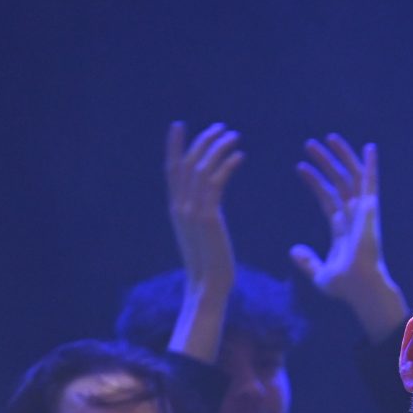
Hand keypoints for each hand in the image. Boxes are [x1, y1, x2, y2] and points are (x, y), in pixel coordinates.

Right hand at [164, 121, 242, 296]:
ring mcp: (192, 211)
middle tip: (220, 127)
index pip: (171, 169)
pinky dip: (227, 165)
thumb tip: (208, 207)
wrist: (208, 286)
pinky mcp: (208, 217)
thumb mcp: (201, 235)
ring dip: (218, 148)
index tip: (178, 125)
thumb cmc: (210, 266)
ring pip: (201, 168)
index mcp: (176, 208)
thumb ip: (201, 216)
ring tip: (234, 136)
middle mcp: (180, 206)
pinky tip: (240, 156)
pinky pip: (217, 183)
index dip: (174, 146)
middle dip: (202, 141)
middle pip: (186, 162)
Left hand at [290, 135, 407, 342]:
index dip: (315, 181)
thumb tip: (293, 250)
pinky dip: (371, 165)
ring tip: (327, 137)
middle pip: (339, 182)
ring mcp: (363, 212)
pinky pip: (370, 183)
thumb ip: (308, 262)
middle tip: (310, 143)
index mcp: (343, 229)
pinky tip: (369, 147)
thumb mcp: (320, 274)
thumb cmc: (346, 287)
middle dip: (326, 162)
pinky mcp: (370, 210)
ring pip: (351, 177)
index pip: (327, 198)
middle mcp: (354, 217)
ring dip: (340, 156)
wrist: (361, 288)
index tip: (301, 166)